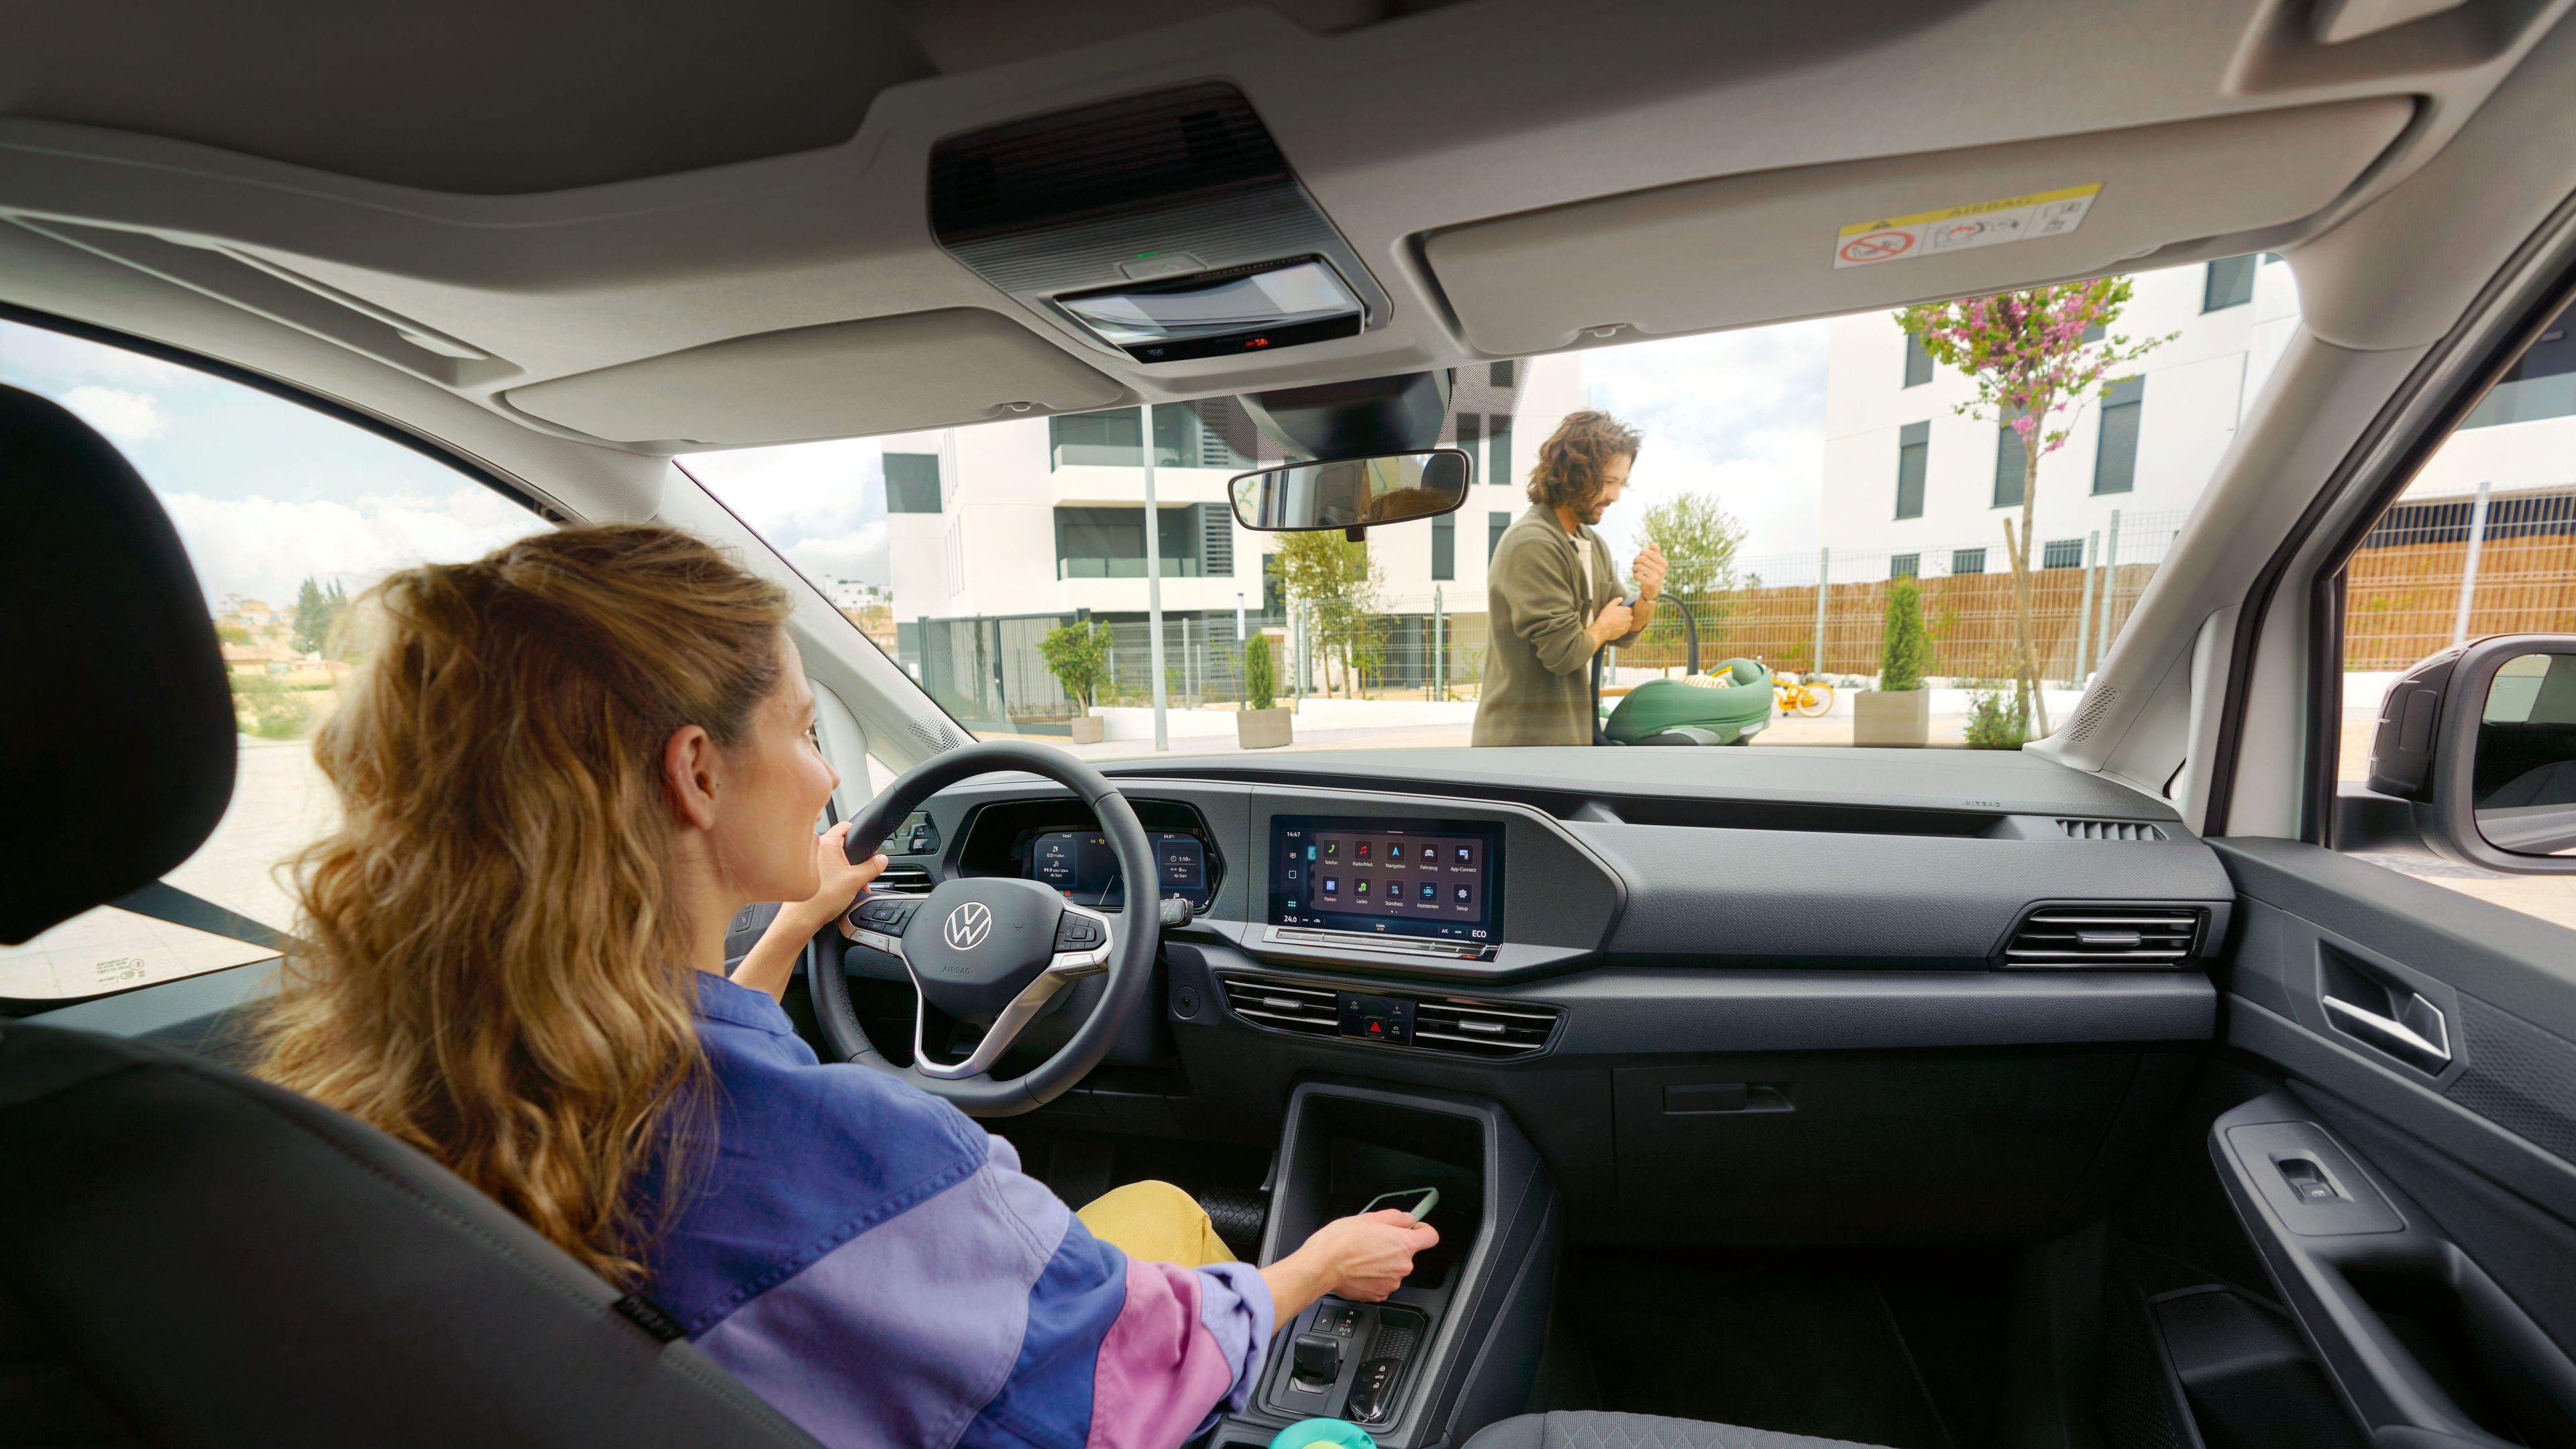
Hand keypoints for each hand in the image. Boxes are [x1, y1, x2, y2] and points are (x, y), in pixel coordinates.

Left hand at [788, 822, 885, 931]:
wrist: (803, 917)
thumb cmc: (821, 898)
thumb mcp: (855, 880)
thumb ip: (872, 867)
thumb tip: (882, 860)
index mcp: (826, 843)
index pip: (845, 826)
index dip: (859, 833)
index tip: (867, 845)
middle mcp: (816, 847)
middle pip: (843, 843)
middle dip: (857, 857)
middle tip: (864, 870)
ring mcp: (811, 859)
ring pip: (836, 857)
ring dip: (849, 868)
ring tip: (856, 883)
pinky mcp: (810, 872)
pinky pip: (828, 866)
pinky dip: (839, 873)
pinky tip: (846, 888)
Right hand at [1306, 1210, 1440, 1302]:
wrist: (1323, 1264)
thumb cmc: (1342, 1241)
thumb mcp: (1370, 1217)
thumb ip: (1395, 1217)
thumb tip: (1406, 1219)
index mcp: (1404, 1245)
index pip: (1431, 1237)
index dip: (1423, 1230)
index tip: (1415, 1229)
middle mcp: (1402, 1266)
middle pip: (1407, 1254)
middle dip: (1394, 1247)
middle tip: (1374, 1240)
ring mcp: (1391, 1283)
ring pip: (1393, 1269)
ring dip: (1383, 1263)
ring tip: (1362, 1255)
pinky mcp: (1378, 1295)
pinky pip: (1382, 1283)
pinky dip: (1374, 1276)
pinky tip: (1359, 1269)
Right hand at [1589, 598, 1634, 645]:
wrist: (1603, 629)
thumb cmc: (1606, 616)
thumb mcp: (1610, 605)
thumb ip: (1616, 601)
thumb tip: (1621, 598)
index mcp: (1627, 610)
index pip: (1628, 609)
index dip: (1622, 610)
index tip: (1617, 612)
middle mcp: (1629, 618)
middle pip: (1628, 616)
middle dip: (1623, 616)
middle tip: (1615, 617)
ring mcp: (1628, 625)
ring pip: (1626, 623)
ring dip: (1622, 622)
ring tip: (1614, 623)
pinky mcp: (1625, 632)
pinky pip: (1624, 629)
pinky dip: (1621, 628)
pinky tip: (1615, 627)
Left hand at [1632, 544, 1666, 599]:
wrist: (1653, 590)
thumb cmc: (1653, 573)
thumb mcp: (1656, 563)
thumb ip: (1655, 553)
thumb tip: (1653, 544)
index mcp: (1663, 563)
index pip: (1650, 552)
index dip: (1642, 553)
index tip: (1641, 556)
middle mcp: (1661, 570)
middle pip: (1643, 558)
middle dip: (1636, 560)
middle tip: (1635, 563)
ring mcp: (1656, 577)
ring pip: (1639, 566)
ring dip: (1634, 567)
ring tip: (1635, 570)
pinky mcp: (1649, 583)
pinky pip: (1637, 575)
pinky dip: (1634, 575)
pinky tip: (1636, 576)